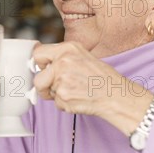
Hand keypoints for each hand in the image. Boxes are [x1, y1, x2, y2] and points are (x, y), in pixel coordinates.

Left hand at [32, 41, 153, 134]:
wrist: (116, 94)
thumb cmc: (102, 77)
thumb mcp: (82, 56)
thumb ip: (62, 58)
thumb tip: (42, 64)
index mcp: (68, 48)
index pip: (38, 53)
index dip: (39, 64)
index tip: (42, 69)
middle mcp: (63, 61)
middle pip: (37, 77)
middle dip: (43, 85)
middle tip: (55, 87)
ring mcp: (62, 79)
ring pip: (46, 91)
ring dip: (57, 95)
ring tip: (75, 91)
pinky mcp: (63, 96)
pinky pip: (55, 103)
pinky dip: (64, 104)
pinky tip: (78, 98)